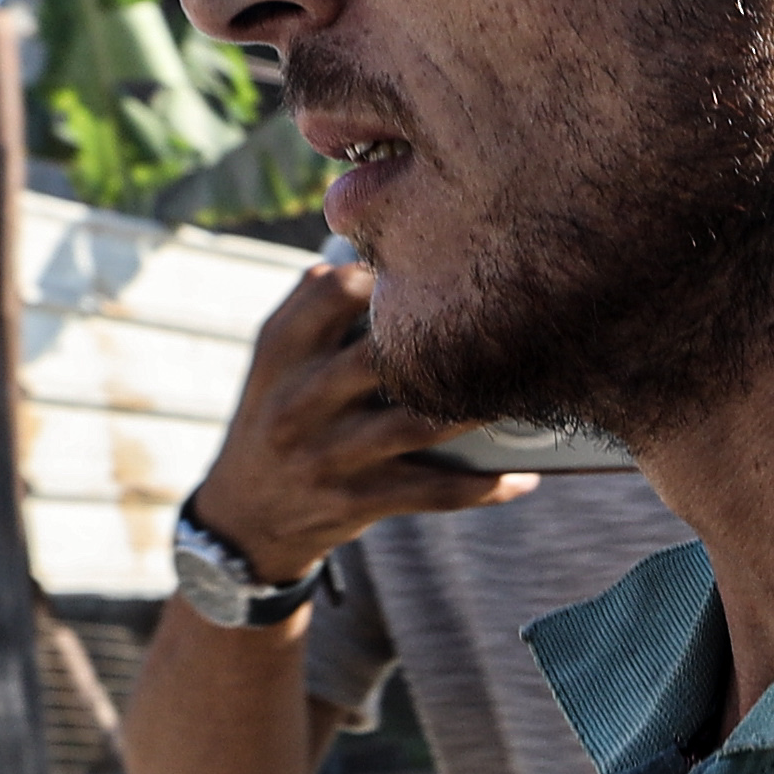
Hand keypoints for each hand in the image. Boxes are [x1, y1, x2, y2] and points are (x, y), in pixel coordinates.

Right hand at [189, 254, 526, 582]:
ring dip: (480, 407)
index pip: (335, 292)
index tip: (439, 267)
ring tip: (528, 389)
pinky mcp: (357, 501)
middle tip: (511, 321)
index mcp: (281, 353)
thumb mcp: (276, 362)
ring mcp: (330, 455)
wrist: (245, 517)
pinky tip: (524, 476)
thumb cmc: (277, 418)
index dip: (387, 273)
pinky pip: (434, 492)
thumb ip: (310, 309)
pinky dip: (485, 487)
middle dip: (450, 340)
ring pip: (419, 423)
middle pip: (383, 355)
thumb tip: (356, 256)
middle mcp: (301, 401)